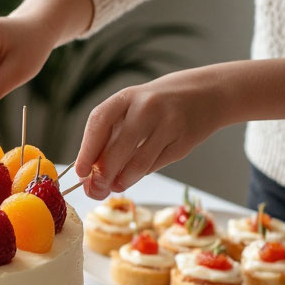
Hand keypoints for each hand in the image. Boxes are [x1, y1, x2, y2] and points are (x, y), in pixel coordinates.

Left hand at [74, 68, 226, 199]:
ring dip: (122, 181)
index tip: (80, 172)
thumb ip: (109, 136)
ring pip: (138, 163)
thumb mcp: (130, 109)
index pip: (99, 123)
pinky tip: (133, 177)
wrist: (204, 94)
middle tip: (95, 190)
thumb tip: (87, 174)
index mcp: (127, 97)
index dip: (86, 150)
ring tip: (114, 187)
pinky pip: (155, 165)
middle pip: (118, 149)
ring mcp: (168, 124)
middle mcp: (147, 108)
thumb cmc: (154, 106)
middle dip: (103, 175)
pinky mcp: (183, 142)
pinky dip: (140, 175)